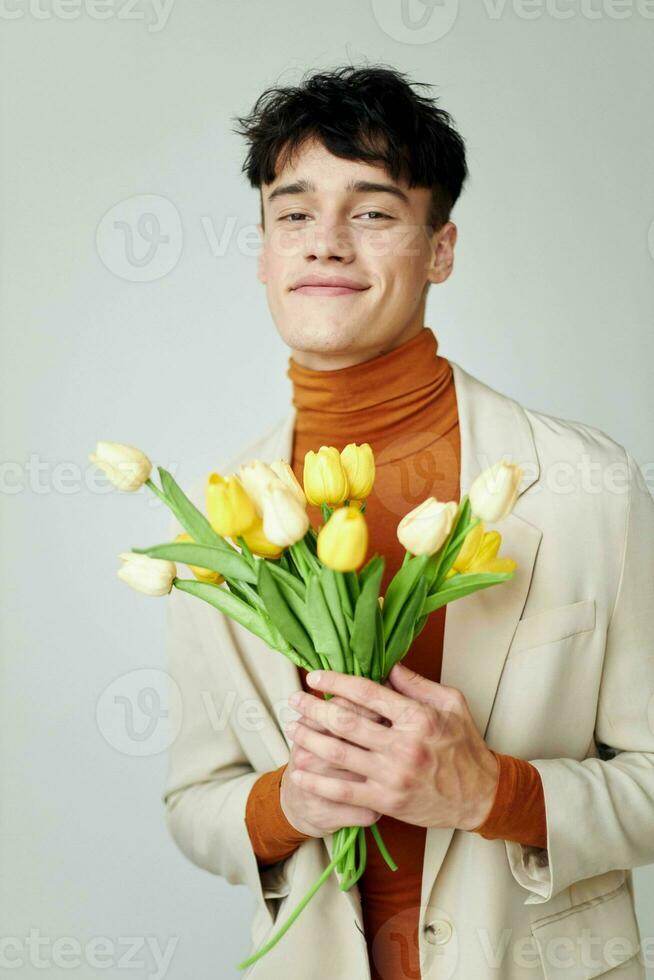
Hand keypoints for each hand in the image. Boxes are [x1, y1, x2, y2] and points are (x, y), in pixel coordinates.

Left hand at [285, 664, 499, 831]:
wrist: (480, 796)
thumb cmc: (465, 746)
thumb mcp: (451, 704)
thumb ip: (417, 684)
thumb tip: (387, 664)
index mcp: (419, 717)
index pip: (367, 692)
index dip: (336, 682)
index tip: (315, 677)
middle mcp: (403, 746)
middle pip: (346, 722)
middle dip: (314, 709)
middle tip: (294, 700)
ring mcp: (393, 776)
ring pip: (339, 754)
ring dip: (310, 740)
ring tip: (292, 729)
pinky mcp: (387, 801)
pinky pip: (344, 791)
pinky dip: (318, 781)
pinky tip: (300, 771)